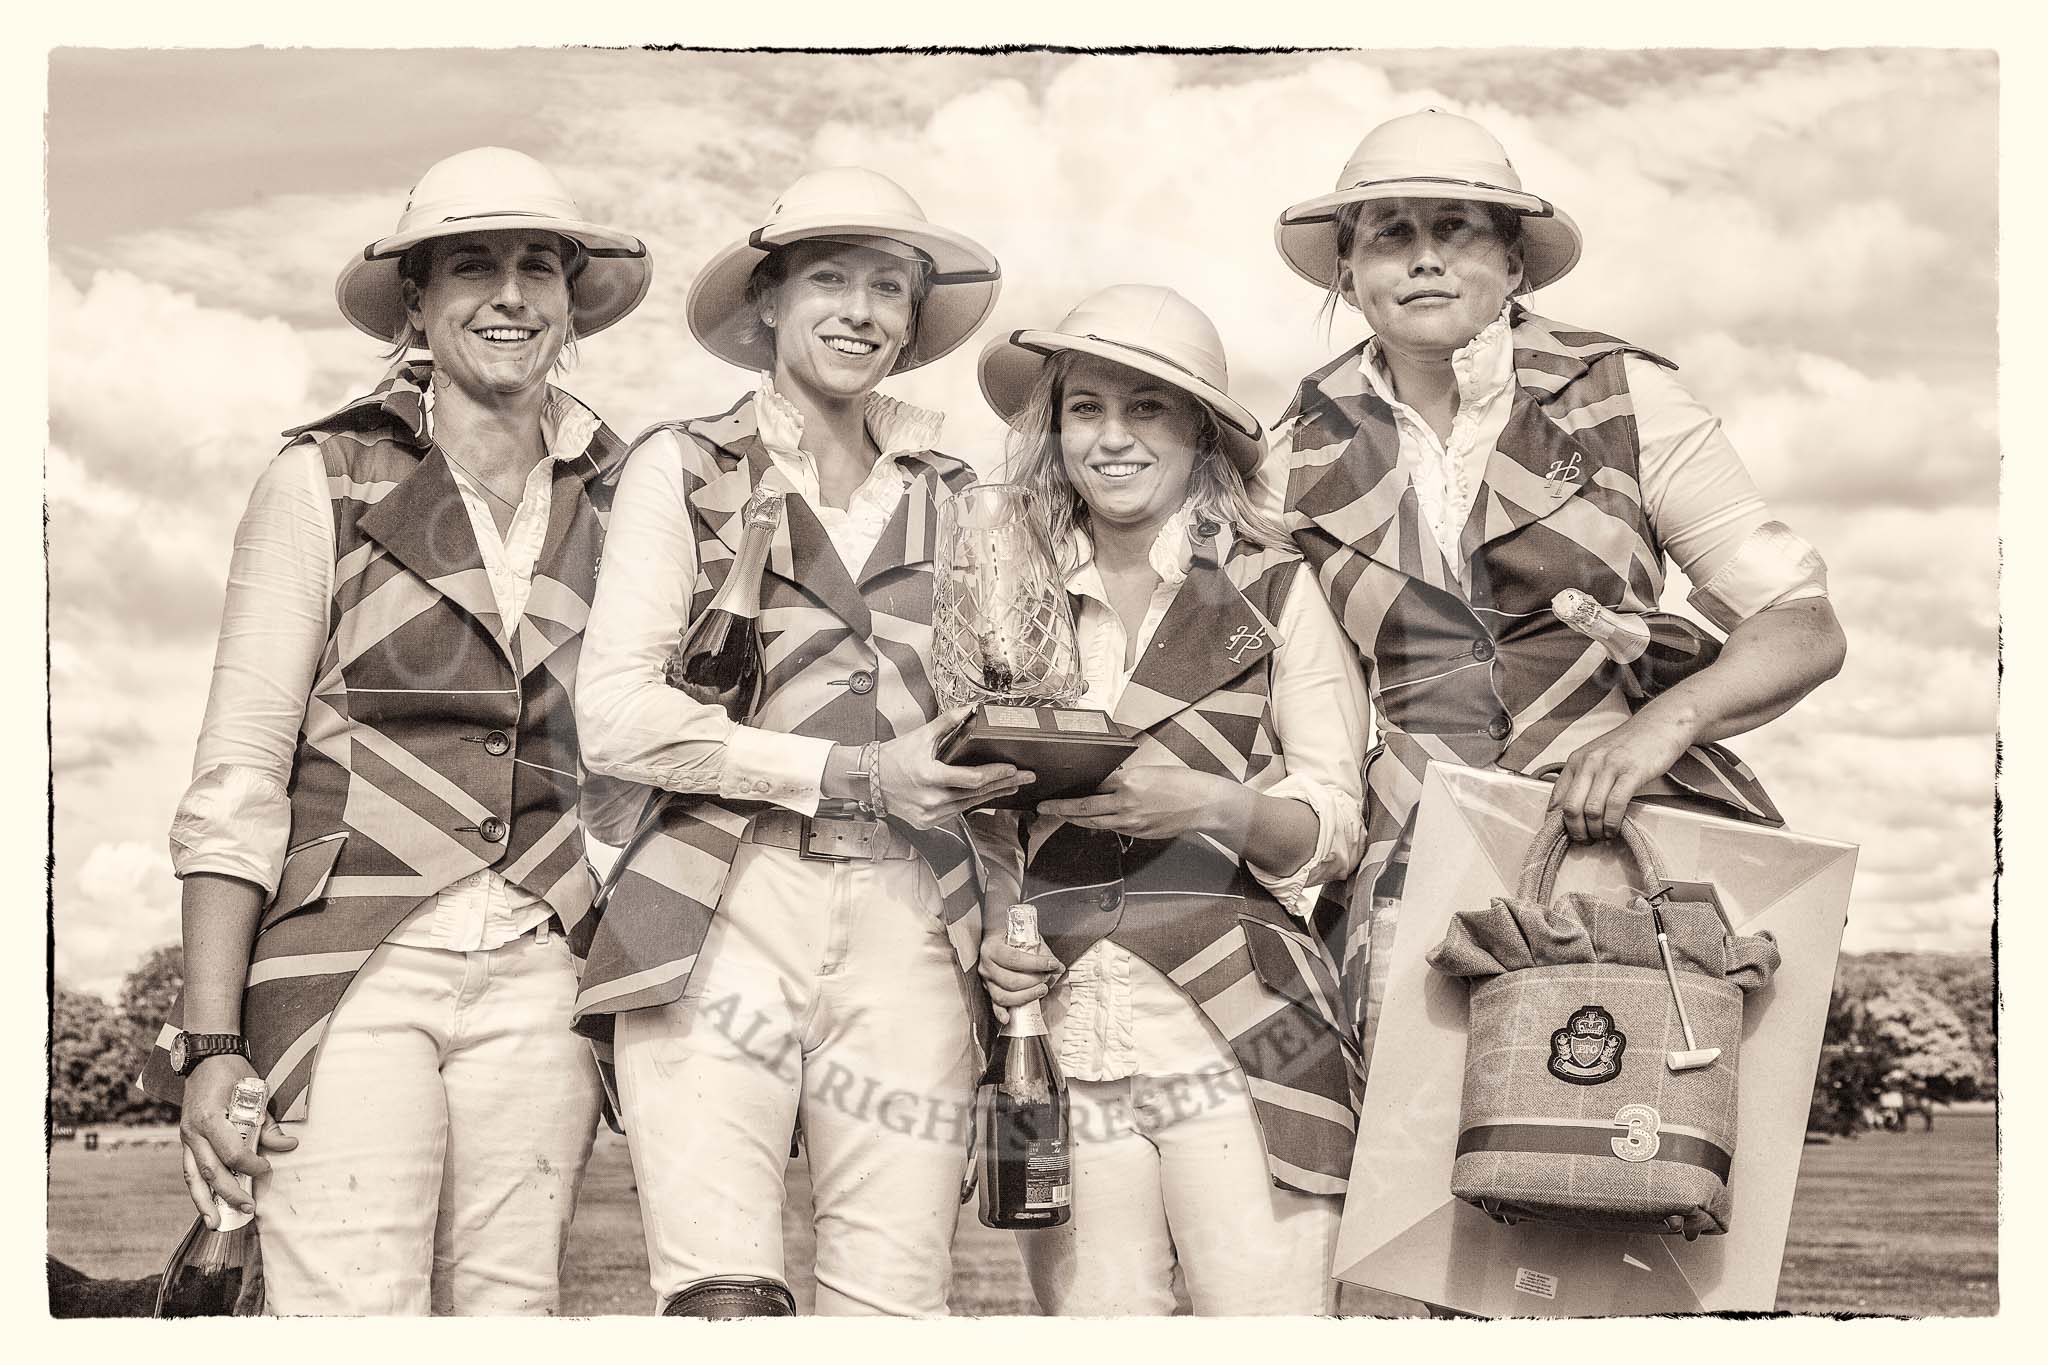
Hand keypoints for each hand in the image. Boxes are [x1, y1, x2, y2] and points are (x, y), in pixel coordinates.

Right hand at [178, 1054, 295, 1226]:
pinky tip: (206, 1203)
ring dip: (204, 1201)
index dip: (251, 1165)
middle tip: (248, 1209)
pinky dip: (197, 1187)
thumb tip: (289, 1146)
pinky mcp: (185, 1140)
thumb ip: (269, 1125)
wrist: (207, 1057)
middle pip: (210, 1172)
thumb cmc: (234, 1074)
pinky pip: (189, 1168)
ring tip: (215, 1222)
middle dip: (229, 1194)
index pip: (232, 1154)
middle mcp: (193, 1132)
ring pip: (192, 1176)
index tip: (267, 1168)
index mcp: (210, 1119)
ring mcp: (185, 1137)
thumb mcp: (256, 1094)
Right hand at [879, 706, 1031, 828]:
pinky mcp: (927, 822)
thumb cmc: (894, 756)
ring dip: (993, 795)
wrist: (868, 780)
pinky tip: (987, 795)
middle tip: (1026, 777)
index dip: (996, 774)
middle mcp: (931, 800)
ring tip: (1013, 786)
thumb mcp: (922, 735)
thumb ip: (949, 722)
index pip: (973, 779)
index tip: (1013, 768)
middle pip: (976, 794)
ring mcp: (929, 814)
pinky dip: (973, 803)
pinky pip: (956, 812)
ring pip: (969, 805)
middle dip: (1005, 784)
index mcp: (930, 777)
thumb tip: (971, 708)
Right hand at [977, 932, 1061, 1022]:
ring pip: (1003, 995)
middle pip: (1010, 980)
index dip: (1036, 964)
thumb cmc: (1011, 937)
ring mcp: (986, 980)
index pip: (1015, 959)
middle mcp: (986, 965)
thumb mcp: (1026, 938)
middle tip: (1048, 976)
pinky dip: (1001, 1013)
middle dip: (1034, 981)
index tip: (1053, 964)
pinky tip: (1008, 1018)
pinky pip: (994, 1004)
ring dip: (1026, 995)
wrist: (995, 937)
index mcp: (992, 948)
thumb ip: (1042, 952)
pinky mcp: (989, 990)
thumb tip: (1058, 967)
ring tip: (1042, 990)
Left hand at [1037, 766, 1231, 841]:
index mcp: (1129, 782)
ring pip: (1095, 823)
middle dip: (1061, 809)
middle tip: (1045, 808)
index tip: (1056, 792)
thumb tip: (1106, 782)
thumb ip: (1125, 778)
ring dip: (1075, 821)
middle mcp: (1127, 804)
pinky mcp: (1139, 832)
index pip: (1091, 788)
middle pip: (1085, 810)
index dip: (1071, 792)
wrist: (1204, 804)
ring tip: (1061, 816)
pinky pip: (1112, 828)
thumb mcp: (1149, 770)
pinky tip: (1090, 821)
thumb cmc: (1182, 782)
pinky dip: (1098, 824)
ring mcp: (1132, 822)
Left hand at [1548, 708, 1694, 842]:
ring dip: (1596, 830)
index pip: (1557, 797)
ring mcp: (1610, 767)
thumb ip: (1584, 778)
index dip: (1558, 822)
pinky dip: (1613, 823)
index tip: (1566, 834)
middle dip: (1576, 831)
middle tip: (1585, 840)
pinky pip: (1615, 805)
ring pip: (1591, 810)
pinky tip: (1615, 829)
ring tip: (1602, 836)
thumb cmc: (1630, 744)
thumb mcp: (1598, 757)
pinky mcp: (1631, 773)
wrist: (1659, 724)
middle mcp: (1589, 762)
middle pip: (1571, 808)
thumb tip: (1573, 809)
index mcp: (1576, 760)